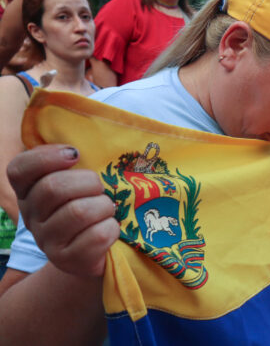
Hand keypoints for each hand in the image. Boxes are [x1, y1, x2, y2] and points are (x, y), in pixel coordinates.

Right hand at [7, 144, 118, 276]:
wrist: (92, 252)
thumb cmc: (87, 205)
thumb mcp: (74, 182)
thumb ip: (71, 162)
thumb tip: (78, 146)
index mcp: (28, 192)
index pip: (20, 169)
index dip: (46, 157)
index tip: (74, 154)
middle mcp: (31, 217)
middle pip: (54, 188)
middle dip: (88, 182)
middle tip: (99, 189)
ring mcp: (47, 241)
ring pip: (79, 212)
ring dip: (103, 206)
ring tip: (105, 210)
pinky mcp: (68, 260)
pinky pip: (97, 236)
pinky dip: (112, 228)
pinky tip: (109, 228)